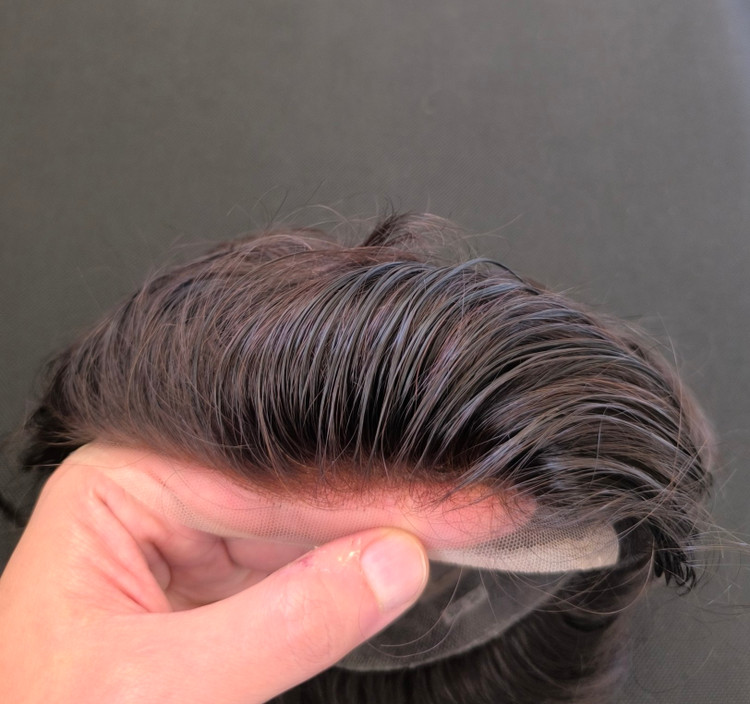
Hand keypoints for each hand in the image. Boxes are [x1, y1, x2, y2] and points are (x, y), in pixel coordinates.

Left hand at [0, 443, 428, 703]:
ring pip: (304, 521)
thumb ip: (285, 624)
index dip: (365, 493)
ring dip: (383, 526)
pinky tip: (408, 547)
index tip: (447, 500)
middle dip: (387, 501)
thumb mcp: (162, 690)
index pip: (266, 476)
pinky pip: (297, 559)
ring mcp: (193, 532)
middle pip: (293, 489)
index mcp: (122, 482)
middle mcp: (160, 491)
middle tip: (475, 500)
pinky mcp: (218, 577)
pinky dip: (355, 563)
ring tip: (462, 516)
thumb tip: (395, 563)